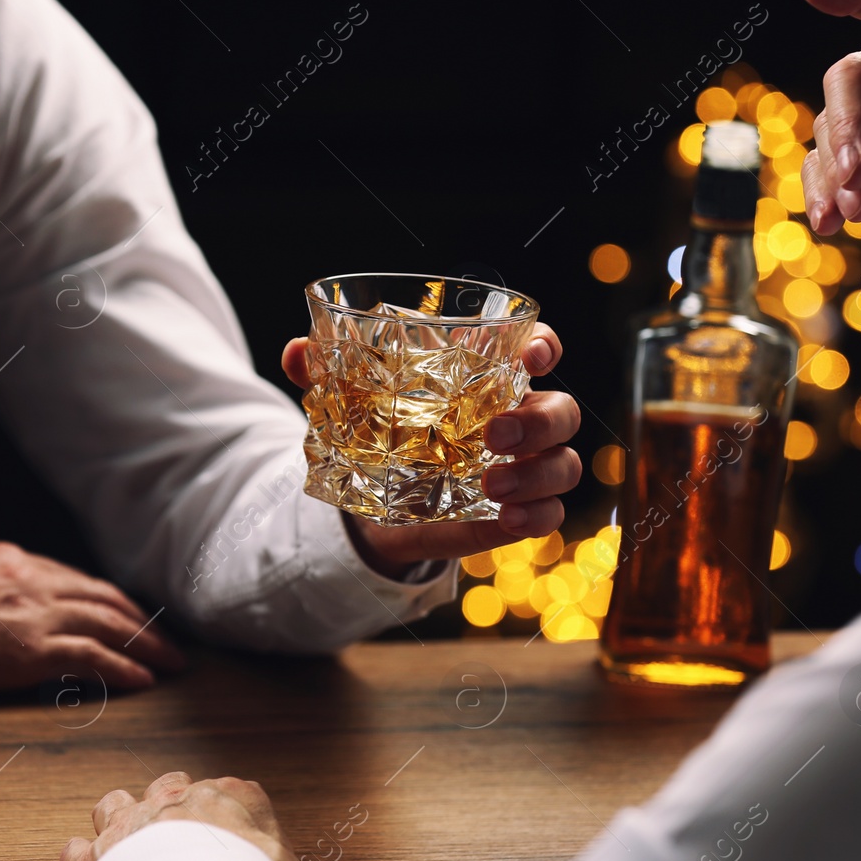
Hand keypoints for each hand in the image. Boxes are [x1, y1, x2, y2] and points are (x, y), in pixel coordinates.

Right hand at [0, 542, 183, 693]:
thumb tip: (0, 612)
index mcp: (10, 560)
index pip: (77, 580)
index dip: (111, 602)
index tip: (132, 617)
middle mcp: (29, 579)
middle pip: (104, 598)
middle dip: (141, 622)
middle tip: (168, 643)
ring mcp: (30, 613)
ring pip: (108, 625)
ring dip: (146, 646)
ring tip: (170, 663)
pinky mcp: (25, 650)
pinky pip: (91, 657)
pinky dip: (123, 668)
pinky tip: (143, 680)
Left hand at [60, 771, 370, 860]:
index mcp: (233, 799)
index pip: (239, 793)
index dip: (241, 818)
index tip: (245, 845)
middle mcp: (177, 801)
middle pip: (174, 788)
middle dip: (178, 809)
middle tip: (188, 843)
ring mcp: (129, 827)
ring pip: (117, 804)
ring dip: (122, 820)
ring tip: (132, 842)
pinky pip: (78, 850)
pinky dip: (82, 860)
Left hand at [282, 328, 581, 577]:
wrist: (369, 504)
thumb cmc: (376, 433)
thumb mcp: (346, 401)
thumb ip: (324, 371)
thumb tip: (297, 352)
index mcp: (488, 379)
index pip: (538, 347)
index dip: (546, 343)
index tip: (532, 351)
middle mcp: (516, 421)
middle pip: (561, 411)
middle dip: (540, 420)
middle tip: (495, 434)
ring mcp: (520, 471)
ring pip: (563, 464)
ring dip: (538, 474)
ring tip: (491, 486)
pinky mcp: (511, 515)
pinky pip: (550, 516)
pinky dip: (538, 517)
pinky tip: (507, 518)